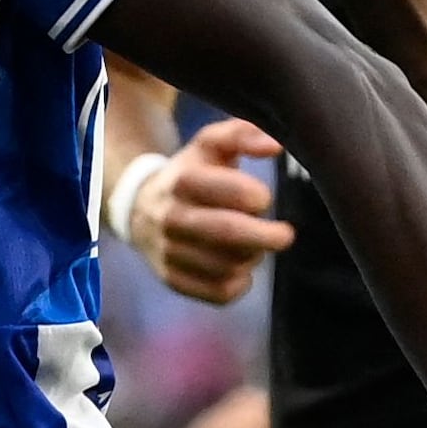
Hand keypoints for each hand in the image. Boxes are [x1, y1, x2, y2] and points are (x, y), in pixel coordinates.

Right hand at [124, 116, 291, 304]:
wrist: (142, 209)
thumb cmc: (192, 173)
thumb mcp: (210, 145)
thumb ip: (243, 134)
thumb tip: (276, 146)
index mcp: (183, 180)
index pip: (227, 191)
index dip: (256, 197)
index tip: (264, 199)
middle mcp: (171, 217)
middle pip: (227, 233)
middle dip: (265, 236)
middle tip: (284, 235)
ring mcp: (169, 252)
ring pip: (226, 265)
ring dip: (251, 258)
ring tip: (255, 246)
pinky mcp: (174, 280)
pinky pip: (218, 292)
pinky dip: (239, 284)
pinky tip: (240, 268)